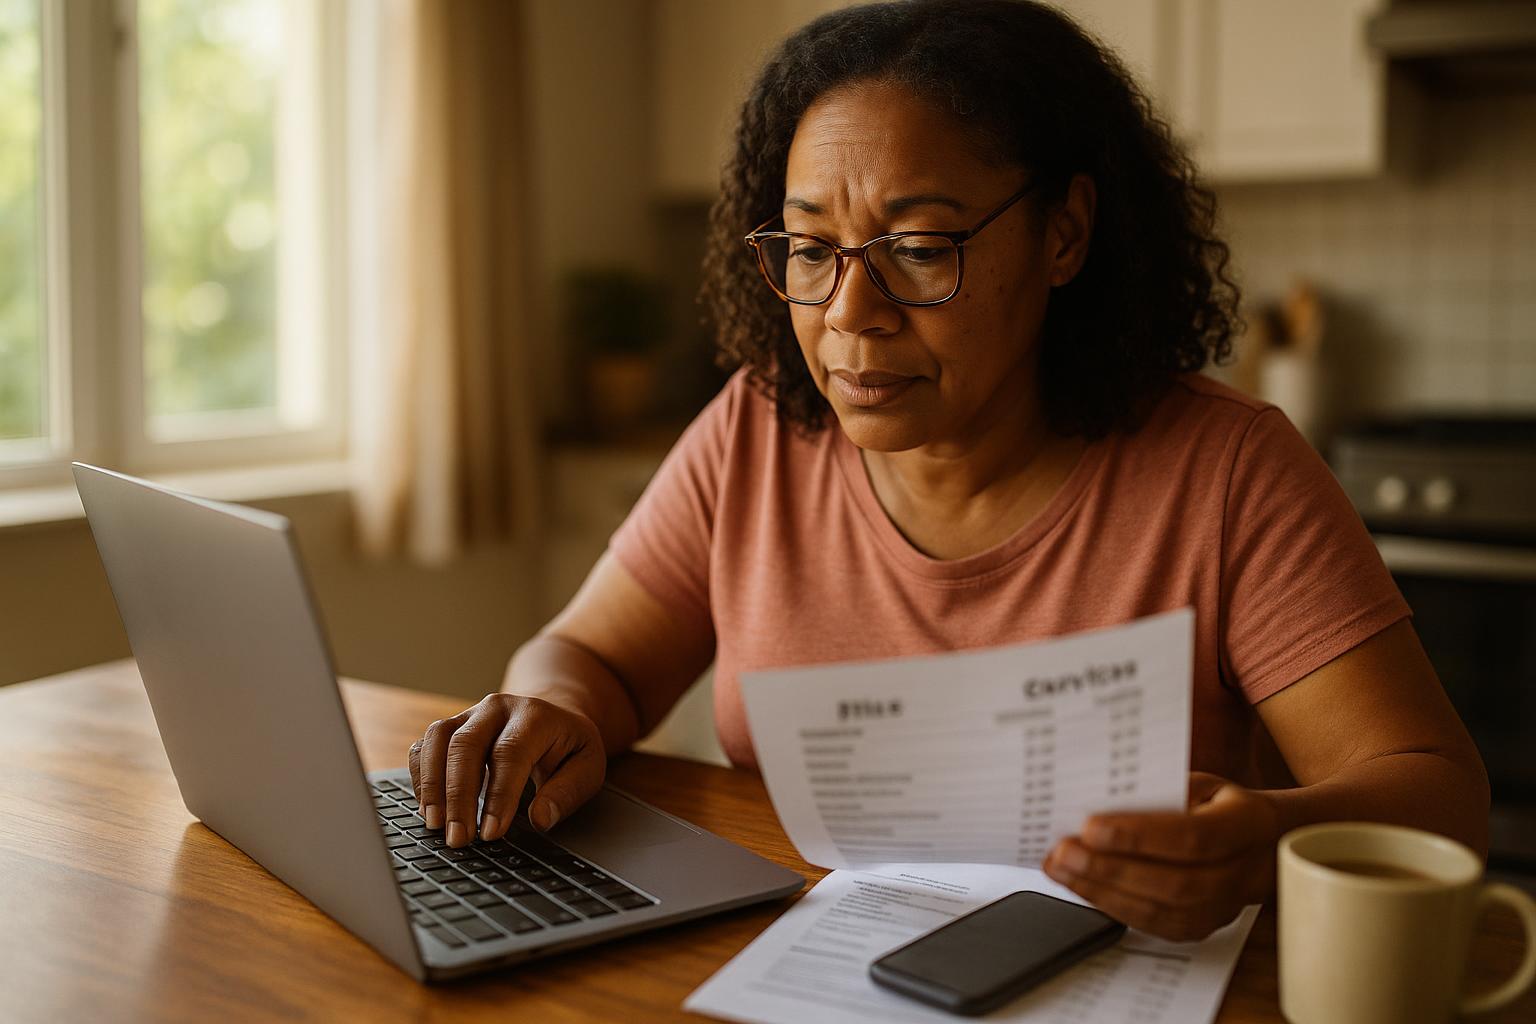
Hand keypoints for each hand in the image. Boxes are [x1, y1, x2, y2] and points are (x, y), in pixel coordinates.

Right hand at [407, 693, 605, 847]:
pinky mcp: (450, 728)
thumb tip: (540, 819)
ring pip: (438, 739)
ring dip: (432, 785)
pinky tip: (428, 808)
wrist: (553, 716)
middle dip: (459, 795)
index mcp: (535, 715)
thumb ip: (567, 792)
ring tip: (436, 825)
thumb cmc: (569, 748)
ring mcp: (469, 714)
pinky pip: (424, 747)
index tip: (491, 833)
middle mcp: (497, 708)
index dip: (498, 795)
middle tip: (458, 838)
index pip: (510, 752)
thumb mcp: (588, 767)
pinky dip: (420, 777)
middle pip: (466, 744)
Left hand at [1042, 772, 1280, 941]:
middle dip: (1109, 868)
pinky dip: (1113, 907)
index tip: (1090, 826)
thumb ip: (1164, 789)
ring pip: (1161, 911)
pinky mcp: (1202, 927)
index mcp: (1246, 824)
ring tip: (1060, 869)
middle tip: (1063, 851)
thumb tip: (1106, 798)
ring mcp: (1224, 908)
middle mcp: (1242, 874)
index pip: (1192, 837)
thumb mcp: (1203, 782)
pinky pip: (1154, 926)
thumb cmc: (1221, 804)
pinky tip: (1082, 887)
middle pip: (1173, 882)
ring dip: (1102, 891)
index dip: (1140, 836)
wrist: (1263, 843)